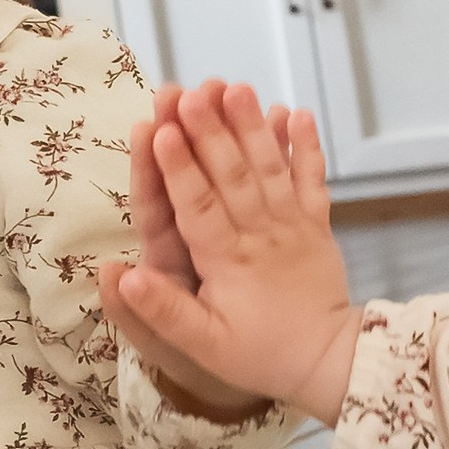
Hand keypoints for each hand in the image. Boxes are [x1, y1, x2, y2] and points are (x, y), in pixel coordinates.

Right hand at [104, 81, 362, 425]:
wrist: (328, 361)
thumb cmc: (259, 353)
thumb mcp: (203, 345)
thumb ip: (163, 311)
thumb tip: (121, 277)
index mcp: (226, 262)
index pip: (196, 208)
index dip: (177, 169)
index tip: (159, 131)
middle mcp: (259, 234)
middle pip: (231, 176)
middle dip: (209, 132)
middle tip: (191, 92)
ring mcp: (292, 225)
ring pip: (270, 169)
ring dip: (252, 126)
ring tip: (237, 87)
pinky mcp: (316, 223)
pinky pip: (313, 180)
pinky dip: (306, 147)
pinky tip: (297, 112)